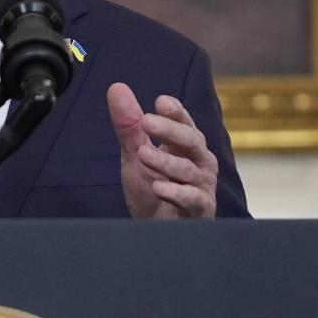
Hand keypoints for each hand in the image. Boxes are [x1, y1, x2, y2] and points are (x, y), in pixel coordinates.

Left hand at [106, 83, 217, 219]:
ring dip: (165, 161)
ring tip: (142, 154)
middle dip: (169, 130)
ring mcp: (201, 185)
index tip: (159, 102)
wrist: (155, 230)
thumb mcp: (135, 155)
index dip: (175, 111)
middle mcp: (199, 161)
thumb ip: (129, 125)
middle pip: (190, 140)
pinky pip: (191, 197)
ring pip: (188, 168)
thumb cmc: (152, 190)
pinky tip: (158, 187)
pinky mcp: (200, 208)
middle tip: (146, 121)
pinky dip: (175, 192)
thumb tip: (116, 88)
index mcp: (186, 145)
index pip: (184, 122)